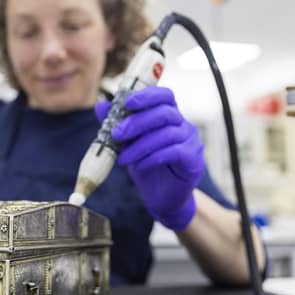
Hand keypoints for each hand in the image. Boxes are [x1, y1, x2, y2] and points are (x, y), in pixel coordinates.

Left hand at [95, 86, 204, 231]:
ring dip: (140, 145)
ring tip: (123, 158)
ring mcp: (191, 142)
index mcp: (169, 116)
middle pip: (165, 113)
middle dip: (137, 122)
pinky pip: (174, 152)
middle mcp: (183, 125)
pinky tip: (139, 165)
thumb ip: (117, 124)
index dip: (147, 95)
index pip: (165, 95)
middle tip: (116, 134)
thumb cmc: (147, 167)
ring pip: (168, 134)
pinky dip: (153, 157)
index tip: (127, 102)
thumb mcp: (127, 144)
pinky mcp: (193, 160)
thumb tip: (101, 105)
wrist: (162, 198)